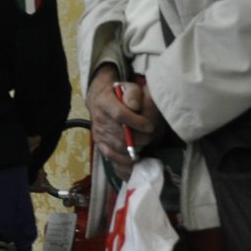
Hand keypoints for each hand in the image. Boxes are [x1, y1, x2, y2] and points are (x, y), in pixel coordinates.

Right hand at [86, 64, 161, 179]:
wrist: (102, 101)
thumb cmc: (120, 95)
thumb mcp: (129, 88)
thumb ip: (134, 94)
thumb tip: (135, 107)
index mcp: (104, 102)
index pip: (119, 114)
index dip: (136, 122)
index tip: (150, 125)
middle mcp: (98, 119)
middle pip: (121, 135)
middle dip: (140, 138)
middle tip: (151, 135)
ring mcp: (98, 134)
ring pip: (118, 147)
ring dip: (135, 148)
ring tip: (145, 143)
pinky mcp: (100, 145)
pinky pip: (112, 158)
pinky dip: (125, 162)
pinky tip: (136, 160)